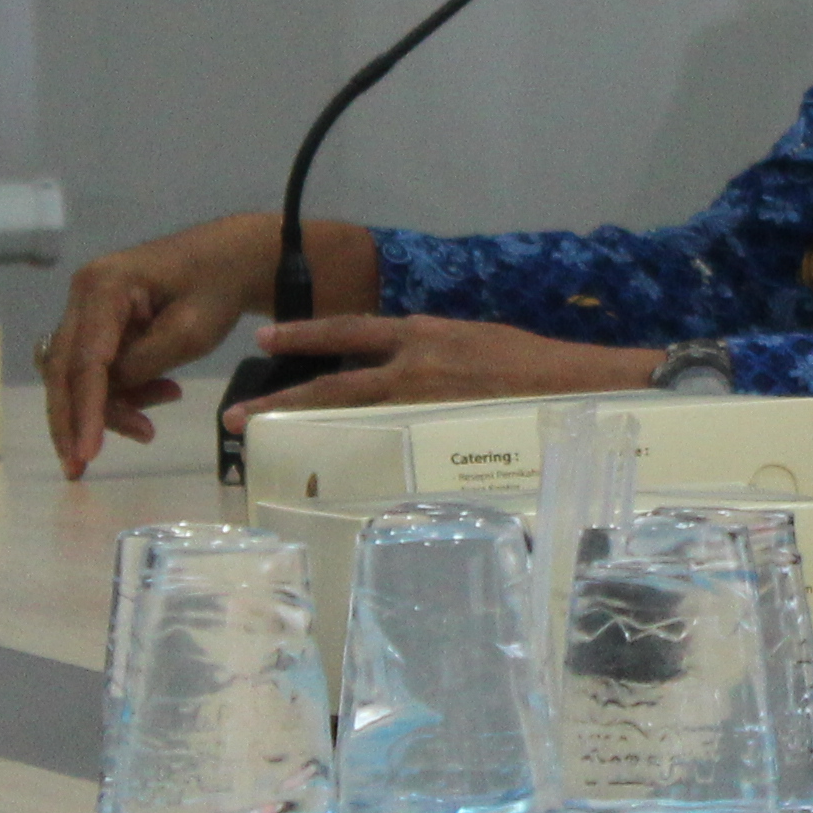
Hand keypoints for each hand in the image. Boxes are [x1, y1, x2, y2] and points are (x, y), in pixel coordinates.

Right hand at [38, 214, 324, 475]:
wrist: (233, 257)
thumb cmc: (218, 287)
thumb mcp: (190, 332)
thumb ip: (143, 364)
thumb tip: (108, 392)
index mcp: (103, 286)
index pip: (85, 360)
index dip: (85, 412)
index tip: (86, 455)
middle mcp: (84, 294)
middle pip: (65, 370)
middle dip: (74, 421)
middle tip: (79, 468)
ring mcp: (89, 308)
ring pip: (78, 375)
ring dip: (109, 407)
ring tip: (151, 425)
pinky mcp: (101, 323)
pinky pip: (97, 368)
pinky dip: (120, 392)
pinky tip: (159, 394)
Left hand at [228, 316, 663, 421]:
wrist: (577, 384)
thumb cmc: (532, 365)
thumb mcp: (473, 341)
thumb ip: (431, 353)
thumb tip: (405, 368)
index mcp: (423, 334)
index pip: (350, 331)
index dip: (306, 336)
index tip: (266, 339)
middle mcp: (414, 365)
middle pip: (334, 380)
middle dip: (282, 396)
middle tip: (235, 414)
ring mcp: (425, 405)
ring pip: (351, 418)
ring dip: (305, 429)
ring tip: (263, 444)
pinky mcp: (440, 440)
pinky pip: (386, 453)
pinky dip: (357, 463)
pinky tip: (333, 481)